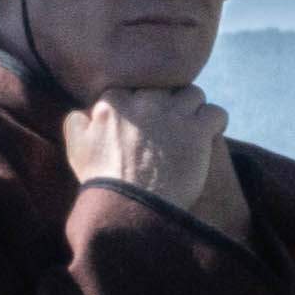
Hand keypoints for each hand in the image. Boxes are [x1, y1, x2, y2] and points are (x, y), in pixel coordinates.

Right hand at [59, 85, 233, 218]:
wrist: (131, 207)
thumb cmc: (104, 182)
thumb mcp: (77, 150)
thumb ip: (77, 124)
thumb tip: (84, 113)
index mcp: (113, 102)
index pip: (135, 87)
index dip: (143, 102)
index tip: (147, 120)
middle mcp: (143, 102)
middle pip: (165, 87)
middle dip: (170, 102)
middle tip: (172, 124)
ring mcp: (171, 114)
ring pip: (193, 93)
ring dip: (195, 109)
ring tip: (193, 127)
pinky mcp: (197, 130)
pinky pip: (217, 113)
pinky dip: (216, 122)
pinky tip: (211, 133)